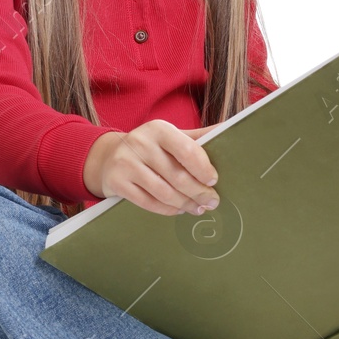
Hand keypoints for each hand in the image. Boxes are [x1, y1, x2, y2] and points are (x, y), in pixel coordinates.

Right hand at [83, 121, 219, 217]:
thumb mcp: (171, 136)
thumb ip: (198, 137)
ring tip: (198, 208)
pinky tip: (179, 209)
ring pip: (164, 192)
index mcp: (158, 128)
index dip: (203, 168)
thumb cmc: (149, 147)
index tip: (214, 180)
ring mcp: (126, 163)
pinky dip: (168, 210)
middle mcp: (140, 143)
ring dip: (186, 204)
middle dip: (199, 192)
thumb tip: (230, 131)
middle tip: (212, 202)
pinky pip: (149, 203)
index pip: (187, 150)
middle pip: (177, 175)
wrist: (107, 156)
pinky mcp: (117, 183)